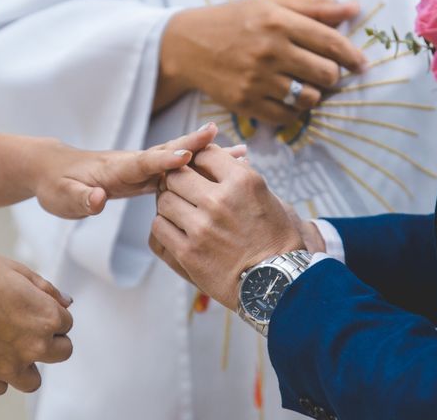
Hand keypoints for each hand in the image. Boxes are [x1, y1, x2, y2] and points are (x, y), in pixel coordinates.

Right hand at [0, 249, 72, 394]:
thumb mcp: (15, 269)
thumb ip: (46, 288)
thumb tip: (66, 301)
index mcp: (46, 316)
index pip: (67, 322)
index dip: (52, 312)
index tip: (33, 307)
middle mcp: (35, 345)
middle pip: (62, 352)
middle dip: (51, 340)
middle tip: (28, 327)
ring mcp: (10, 365)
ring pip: (34, 380)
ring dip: (28, 365)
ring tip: (11, 347)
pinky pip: (3, 387)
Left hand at [27, 123, 218, 218]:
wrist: (52, 169)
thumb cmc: (56, 184)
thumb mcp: (62, 197)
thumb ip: (81, 199)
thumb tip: (99, 199)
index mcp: (115, 168)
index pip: (142, 162)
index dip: (164, 160)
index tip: (188, 155)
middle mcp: (132, 163)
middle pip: (167, 152)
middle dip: (194, 145)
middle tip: (223, 137)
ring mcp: (140, 168)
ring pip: (177, 158)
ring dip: (205, 154)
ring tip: (239, 152)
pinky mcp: (144, 176)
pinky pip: (175, 170)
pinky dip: (198, 166)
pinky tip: (219, 169)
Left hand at [150, 144, 304, 309]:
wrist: (277, 282)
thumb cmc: (275, 240)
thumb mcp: (267, 197)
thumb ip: (241, 176)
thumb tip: (224, 159)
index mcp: (243, 182)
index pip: (205, 154)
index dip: (198, 159)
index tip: (197, 167)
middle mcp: (220, 201)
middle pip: (177, 175)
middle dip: (178, 180)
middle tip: (182, 188)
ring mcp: (201, 227)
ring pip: (164, 200)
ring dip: (170, 204)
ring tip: (180, 211)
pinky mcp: (188, 252)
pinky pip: (159, 227)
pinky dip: (164, 226)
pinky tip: (176, 229)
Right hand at [158, 0, 366, 123]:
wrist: (189, 45)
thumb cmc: (234, 21)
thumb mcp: (271, 4)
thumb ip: (313, 6)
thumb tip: (354, 8)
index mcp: (279, 22)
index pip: (331, 42)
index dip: (353, 56)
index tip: (362, 65)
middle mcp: (270, 51)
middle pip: (326, 74)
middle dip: (333, 77)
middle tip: (329, 76)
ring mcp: (256, 80)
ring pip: (308, 99)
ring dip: (314, 96)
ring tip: (306, 88)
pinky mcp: (245, 103)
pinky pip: (286, 117)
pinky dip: (294, 112)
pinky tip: (289, 101)